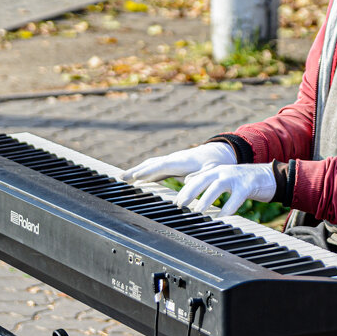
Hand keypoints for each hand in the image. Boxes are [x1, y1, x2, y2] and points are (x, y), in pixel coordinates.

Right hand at [121, 142, 236, 182]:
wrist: (215, 154)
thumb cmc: (214, 164)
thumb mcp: (211, 170)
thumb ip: (200, 175)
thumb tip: (188, 180)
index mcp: (181, 161)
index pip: (162, 166)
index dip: (149, 171)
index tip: (137, 176)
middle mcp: (172, 159)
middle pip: (151, 164)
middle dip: (136, 171)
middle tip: (121, 178)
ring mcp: (170, 161)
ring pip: (150, 165)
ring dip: (136, 171)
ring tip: (121, 178)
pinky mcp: (169, 165)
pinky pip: (153, 168)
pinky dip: (143, 173)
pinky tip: (135, 180)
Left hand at [176, 163, 276, 215]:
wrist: (269, 175)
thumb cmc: (243, 179)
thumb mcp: (222, 175)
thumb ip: (205, 176)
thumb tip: (186, 179)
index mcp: (216, 170)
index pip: (196, 178)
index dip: (185, 190)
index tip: (175, 203)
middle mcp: (223, 171)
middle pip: (203, 180)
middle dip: (190, 192)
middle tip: (180, 205)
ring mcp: (235, 177)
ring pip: (217, 187)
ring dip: (205, 199)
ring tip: (197, 211)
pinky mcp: (247, 186)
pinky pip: (235, 198)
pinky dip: (227, 208)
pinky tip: (222, 217)